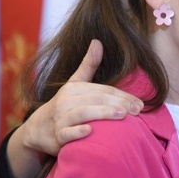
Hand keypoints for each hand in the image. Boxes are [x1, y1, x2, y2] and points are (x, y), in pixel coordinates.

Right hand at [20, 39, 143, 155]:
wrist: (38, 128)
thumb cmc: (65, 104)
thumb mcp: (75, 83)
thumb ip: (88, 64)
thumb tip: (97, 41)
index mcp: (74, 88)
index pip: (102, 90)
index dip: (122, 95)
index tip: (140, 103)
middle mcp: (66, 101)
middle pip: (95, 100)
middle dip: (118, 103)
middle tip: (137, 110)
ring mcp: (61, 119)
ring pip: (82, 114)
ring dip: (102, 113)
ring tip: (122, 115)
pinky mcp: (57, 137)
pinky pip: (66, 134)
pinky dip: (77, 132)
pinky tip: (89, 131)